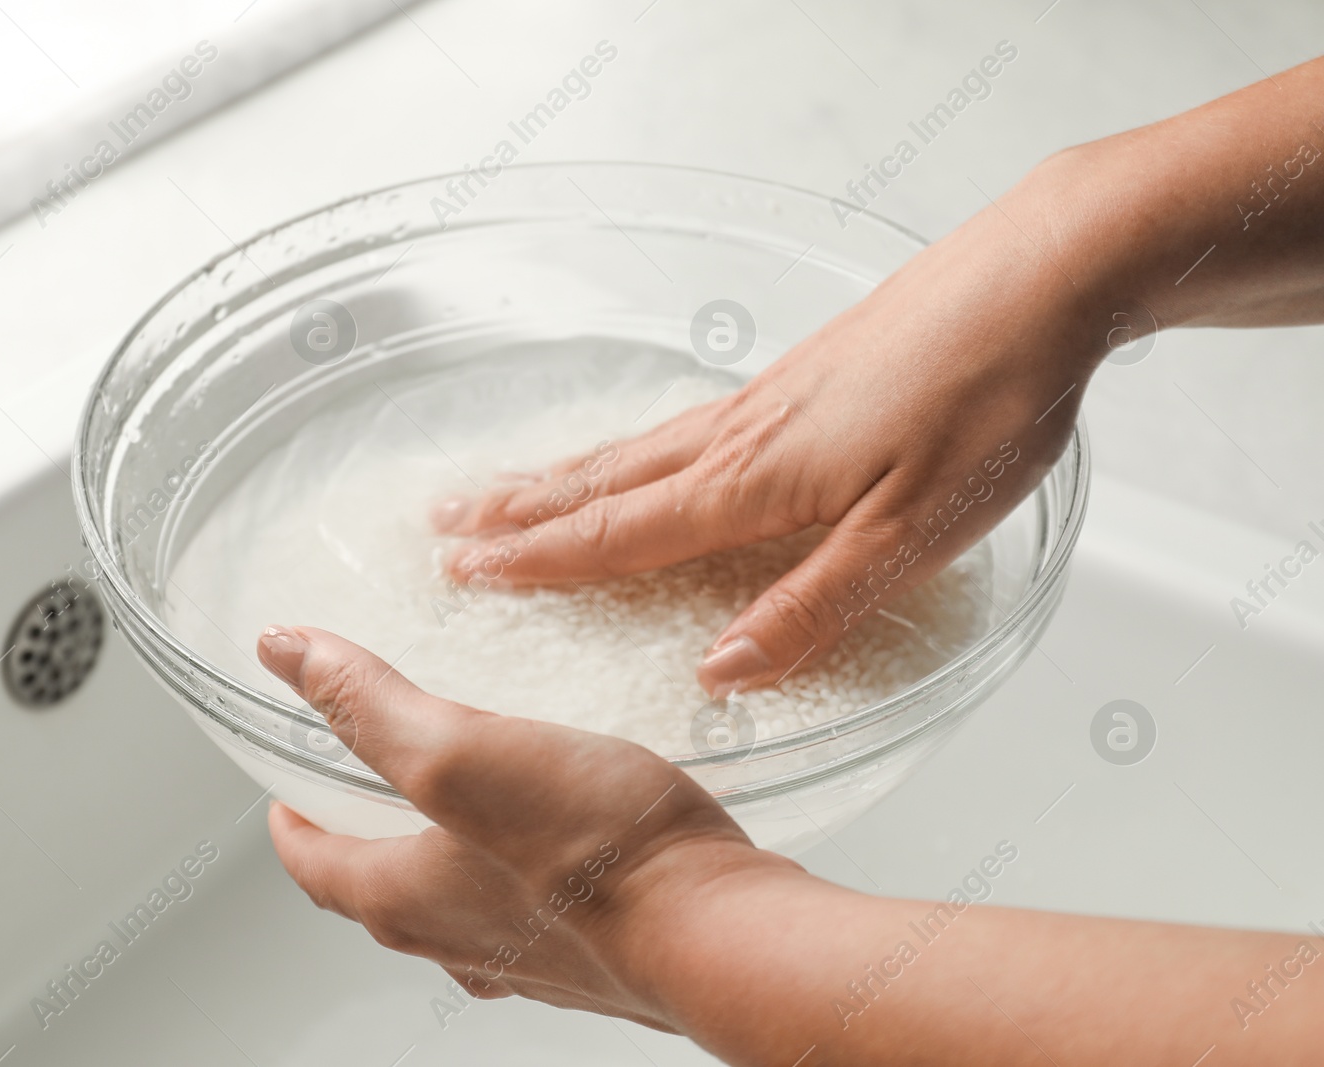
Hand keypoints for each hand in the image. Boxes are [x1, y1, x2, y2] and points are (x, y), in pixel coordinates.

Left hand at [255, 624, 806, 1030]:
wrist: (720, 932)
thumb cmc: (595, 852)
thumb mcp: (460, 752)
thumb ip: (371, 704)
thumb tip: (284, 651)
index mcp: (408, 899)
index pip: (315, 867)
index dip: (291, 825)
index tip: (285, 799)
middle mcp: (461, 941)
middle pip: (386, 889)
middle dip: (369, 838)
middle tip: (371, 790)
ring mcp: (532, 955)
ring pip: (462, 903)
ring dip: (449, 856)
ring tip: (473, 800)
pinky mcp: (597, 952)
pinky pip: (538, 907)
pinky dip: (526, 870)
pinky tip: (567, 833)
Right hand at [434, 166, 1115, 695]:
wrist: (1035, 277)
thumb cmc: (986, 404)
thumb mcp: (911, 533)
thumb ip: (813, 607)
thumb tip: (718, 672)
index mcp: (755, 483)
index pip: (620, 533)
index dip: (540, 560)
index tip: (467, 572)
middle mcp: (739, 437)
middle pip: (603, 481)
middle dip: (517, 512)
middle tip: (441, 525)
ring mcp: (763, 401)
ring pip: (634, 448)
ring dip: (556, 475)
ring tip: (498, 486)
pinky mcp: (796, 380)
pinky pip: (677, 427)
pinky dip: (623, 448)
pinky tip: (629, 452)